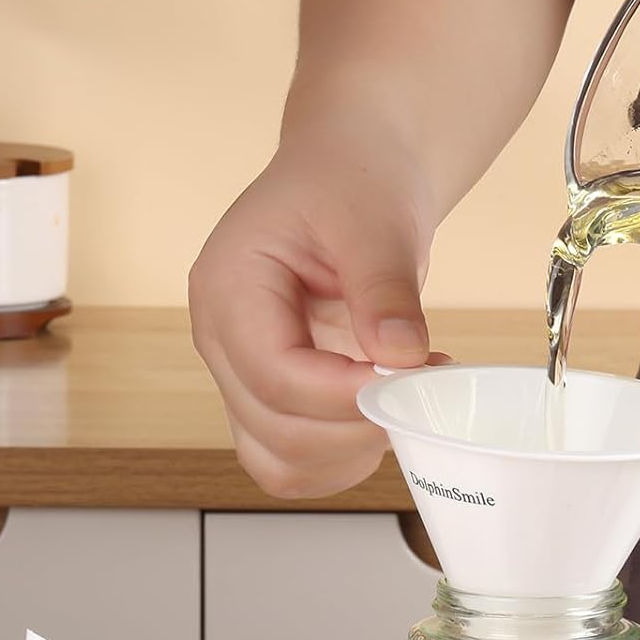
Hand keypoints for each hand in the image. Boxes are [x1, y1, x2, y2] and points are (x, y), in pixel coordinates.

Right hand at [190, 136, 438, 499]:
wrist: (350, 176)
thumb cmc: (352, 184)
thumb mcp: (375, 220)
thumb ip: (385, 289)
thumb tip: (402, 356)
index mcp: (228, 288)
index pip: (275, 374)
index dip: (344, 394)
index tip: (411, 379)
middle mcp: (220, 341)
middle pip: (274, 429)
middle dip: (355, 426)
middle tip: (420, 389)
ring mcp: (240, 377)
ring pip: (277, 462)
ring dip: (346, 453)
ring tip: (399, 404)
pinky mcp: (268, 401)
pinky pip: (292, 463)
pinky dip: (341, 461)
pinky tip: (381, 418)